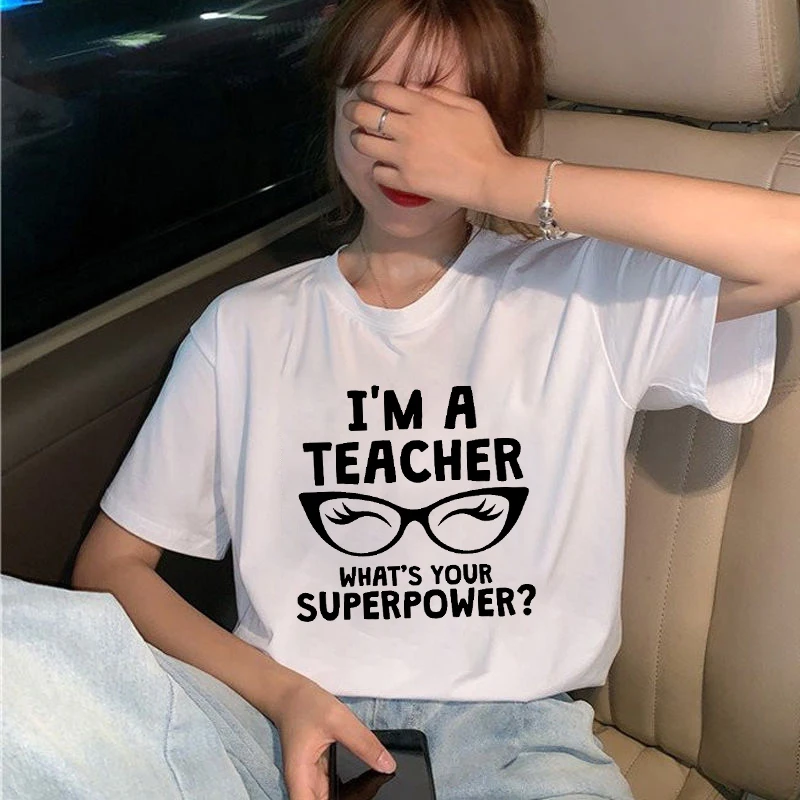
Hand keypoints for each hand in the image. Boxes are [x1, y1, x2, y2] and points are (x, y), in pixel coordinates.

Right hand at [271, 674, 395, 799]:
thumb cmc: (307, 705)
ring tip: (369, 786)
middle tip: (369, 791)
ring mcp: (310, 781)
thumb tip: (388, 766)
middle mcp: (302, 784)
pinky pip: (332, 791)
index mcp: (301, 777)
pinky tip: (364, 783)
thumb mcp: (339, 720)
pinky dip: (346, 790)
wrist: (292, 695)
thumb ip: (364, 744)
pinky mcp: (317, 774)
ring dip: (347, 798)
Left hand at [343, 79, 512, 211]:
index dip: (367, 89)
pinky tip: (384, 166)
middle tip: (352, 112)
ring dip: (358, 139)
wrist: (490, 179)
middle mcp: (409, 130)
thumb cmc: (484, 141)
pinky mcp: (406, 182)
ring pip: (364, 144)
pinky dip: (378, 169)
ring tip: (360, 139)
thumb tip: (412, 88)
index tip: (364, 91)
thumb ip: (440, 93)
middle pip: (366, 115)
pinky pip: (378, 173)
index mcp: (424, 108)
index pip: (382, 91)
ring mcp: (405, 158)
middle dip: (354, 110)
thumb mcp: (469, 106)